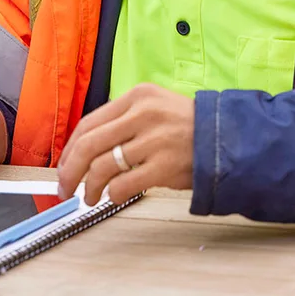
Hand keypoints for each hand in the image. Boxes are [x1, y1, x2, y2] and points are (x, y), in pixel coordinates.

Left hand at [56, 84, 194, 205]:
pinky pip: (124, 184)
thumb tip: (86, 151)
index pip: (89, 123)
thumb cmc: (190, 128)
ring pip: (103, 166)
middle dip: (70, 170)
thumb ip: (124, 122)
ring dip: (90, 187)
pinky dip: (112, 194)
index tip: (63, 166)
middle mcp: (143, 114)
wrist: (231, 139)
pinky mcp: (165, 165)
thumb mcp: (155, 109)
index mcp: (137, 97)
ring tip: (89, 197)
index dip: (70, 149)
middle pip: (89, 144)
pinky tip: (114, 198)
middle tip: (64, 187)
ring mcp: (155, 140)